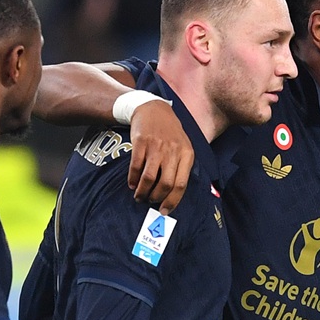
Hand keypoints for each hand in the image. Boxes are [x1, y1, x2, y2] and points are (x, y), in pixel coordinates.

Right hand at [126, 99, 193, 215]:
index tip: (164, 211)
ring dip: (142, 192)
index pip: (181, 184)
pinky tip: (132, 184)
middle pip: (165, 184)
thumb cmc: (169, 132)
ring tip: (139, 196)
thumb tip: (173, 194)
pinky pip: (136, 168)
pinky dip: (133, 180)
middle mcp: (173, 151)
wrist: (153, 109)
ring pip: (149, 178)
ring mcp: (156, 146)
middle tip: (149, 201)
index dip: (172, 201)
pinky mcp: (141, 143)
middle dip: (155, 198)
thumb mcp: (183, 146)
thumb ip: (181, 167)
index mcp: (186, 154)